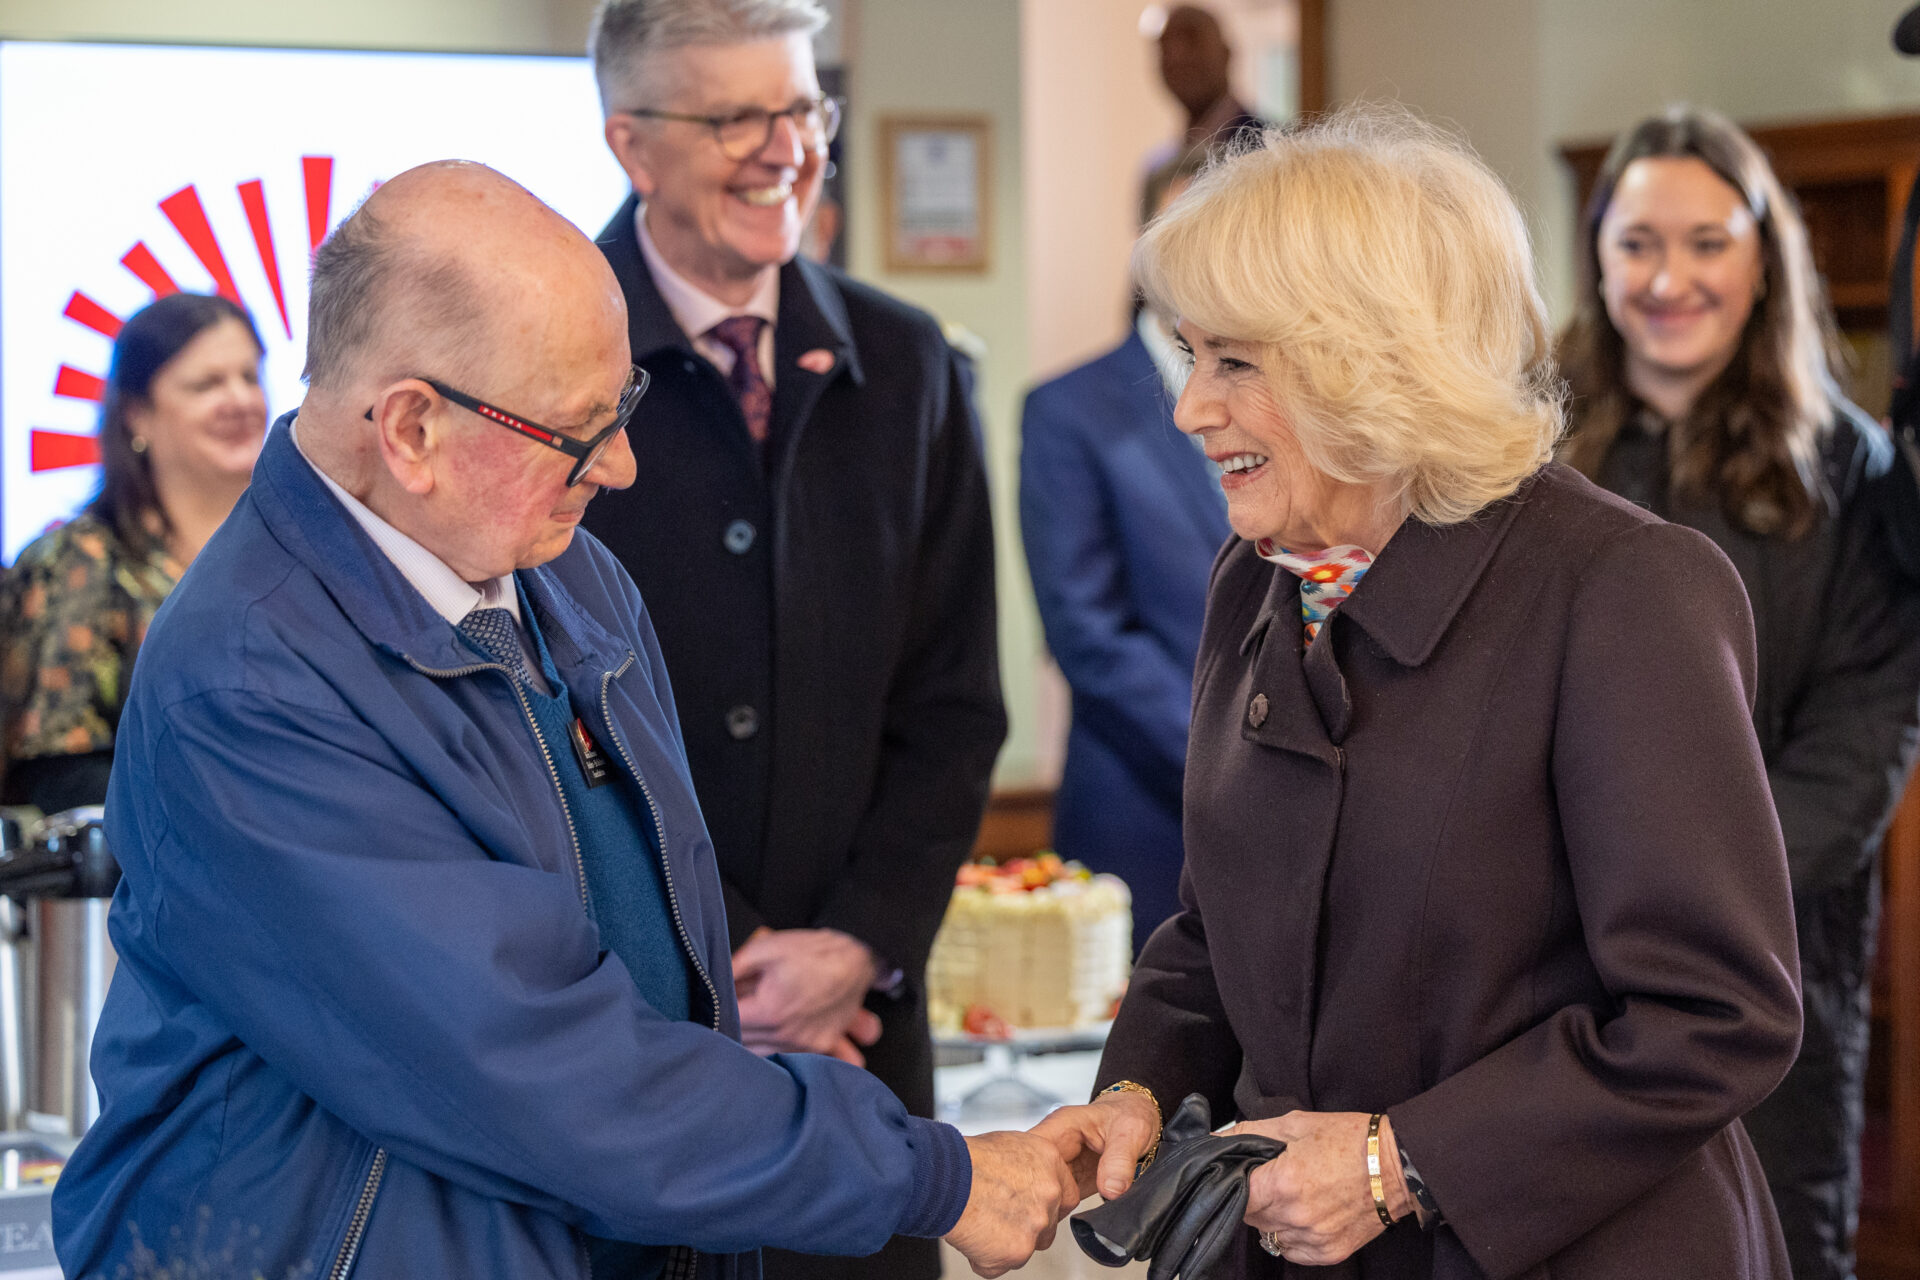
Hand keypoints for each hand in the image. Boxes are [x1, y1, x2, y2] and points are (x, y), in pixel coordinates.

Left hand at [732, 928, 883, 1064]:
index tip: (718, 1005)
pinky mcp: (821, 1047)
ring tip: (754, 1026)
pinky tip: (776, 1042)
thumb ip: (732, 969)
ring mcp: (806, 1045)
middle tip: (737, 1011)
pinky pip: (792, 1060)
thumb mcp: (764, 948)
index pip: (728, 1024)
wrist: (855, 957)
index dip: (717, 1012)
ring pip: (763, 1057)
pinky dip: (779, 1054)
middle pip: (742, 1044)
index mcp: (769, 1011)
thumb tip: (713, 985)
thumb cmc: (809, 951)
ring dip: (753, 1044)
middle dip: (733, 1028)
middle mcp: (786, 1034)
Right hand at [945, 1130, 1080, 1276]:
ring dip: (1004, 1242)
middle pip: (1048, 1225)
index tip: (1030, 1206)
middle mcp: (1050, 1194)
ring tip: (979, 1222)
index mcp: (1051, 1163)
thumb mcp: (1009, 1144)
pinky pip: (1000, 1264)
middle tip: (998, 1216)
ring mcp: (1036, 1226)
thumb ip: (1029, 1166)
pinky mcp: (1017, 1251)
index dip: (1047, 1204)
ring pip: (1025, 1247)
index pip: (1066, 1195)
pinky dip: (984, 1257)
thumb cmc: (967, 1159)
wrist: (944, 1178)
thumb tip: (1025, 1176)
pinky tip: (971, 1235)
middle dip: (1025, 1227)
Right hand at [1029, 1089, 1161, 1201]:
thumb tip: (1110, 1190)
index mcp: (1062, 1127)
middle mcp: (1055, 1145)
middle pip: (1029, 1174)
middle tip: (1057, 1210)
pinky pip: (1055, 1199)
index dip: (1032, 1174)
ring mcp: (1060, 1164)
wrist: (1138, 1118)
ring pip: (1039, 1189)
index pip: (1030, 1150)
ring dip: (1048, 1206)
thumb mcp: (1131, 1133)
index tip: (1044, 1196)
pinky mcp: (1068, 1181)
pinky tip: (1067, 1216)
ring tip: (1062, 1214)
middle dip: (1039, 1197)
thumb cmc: (1131, 1115)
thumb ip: (1119, 1160)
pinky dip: (1058, 1210)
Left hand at [1232, 1111, 1413, 1265]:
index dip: (1235, 1182)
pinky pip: (1291, 1251)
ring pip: (1269, 1235)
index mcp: (1283, 1182)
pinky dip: (1292, 1236)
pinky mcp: (1329, 1252)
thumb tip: (1214, 1138)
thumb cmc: (1347, 1139)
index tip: (1244, 1174)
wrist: (1396, 1164)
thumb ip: (1250, 1132)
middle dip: (1255, 1197)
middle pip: (1250, 1216)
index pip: (1235, 1195)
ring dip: (1273, 1218)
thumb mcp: (1295, 1123)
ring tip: (1294, 1195)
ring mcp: (1313, 1238)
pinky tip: (1305, 1214)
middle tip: (1273, 1179)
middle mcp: (1295, 1215)